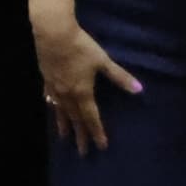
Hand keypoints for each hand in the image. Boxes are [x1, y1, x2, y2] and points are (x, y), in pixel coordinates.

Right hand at [32, 0, 144, 154]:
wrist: (53, 33)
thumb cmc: (80, 46)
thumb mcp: (102, 61)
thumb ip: (119, 76)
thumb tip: (139, 89)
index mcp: (83, 92)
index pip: (91, 117)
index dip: (97, 132)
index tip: (101, 146)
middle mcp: (68, 94)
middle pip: (75, 119)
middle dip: (80, 135)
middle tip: (83, 152)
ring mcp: (55, 87)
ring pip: (60, 111)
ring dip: (64, 125)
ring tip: (64, 138)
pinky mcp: (46, 78)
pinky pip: (50, 97)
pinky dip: (52, 105)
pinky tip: (52, 106)